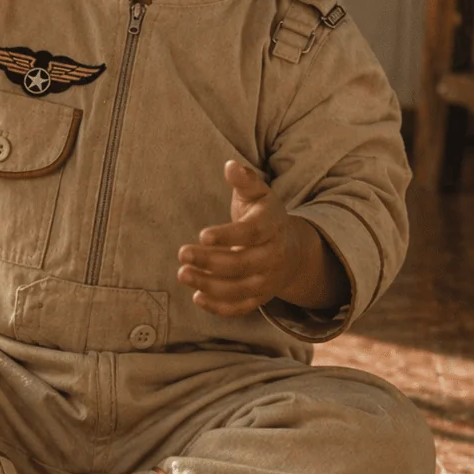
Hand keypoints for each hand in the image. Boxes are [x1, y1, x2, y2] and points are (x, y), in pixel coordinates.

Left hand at [177, 160, 312, 317]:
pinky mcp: (259, 298)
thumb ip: (245, 180)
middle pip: (242, 264)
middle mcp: (272, 257)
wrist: (291, 250)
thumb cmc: (264, 216)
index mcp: (272, 227)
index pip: (252, 234)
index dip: (228, 236)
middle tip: (182, 254)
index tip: (202, 235)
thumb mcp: (259, 194)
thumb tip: (231, 166)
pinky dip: (219, 307)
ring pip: (239, 289)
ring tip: (183, 273)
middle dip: (210, 262)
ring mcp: (266, 280)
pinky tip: (197, 297)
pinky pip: (240, 308)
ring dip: (209, 285)